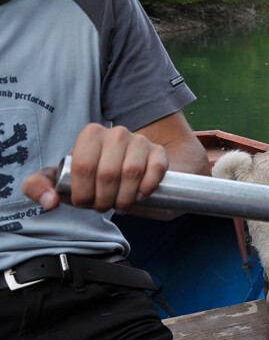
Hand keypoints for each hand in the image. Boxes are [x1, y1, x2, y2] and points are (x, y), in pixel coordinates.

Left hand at [23, 123, 168, 212]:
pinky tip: (140, 196)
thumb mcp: (60, 178)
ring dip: (125, 198)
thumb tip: (50, 202)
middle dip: (104, 199)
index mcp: (90, 134)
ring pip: (132, 173)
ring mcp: (140, 141)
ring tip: (120, 204)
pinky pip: (156, 169)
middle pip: (108, 174)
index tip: (85, 202)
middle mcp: (116, 133)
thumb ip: (39, 187)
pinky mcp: (158, 152)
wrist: (125, 165)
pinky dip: (147, 188)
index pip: (84, 167)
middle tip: (103, 206)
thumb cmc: (89, 174)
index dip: (83, 193)